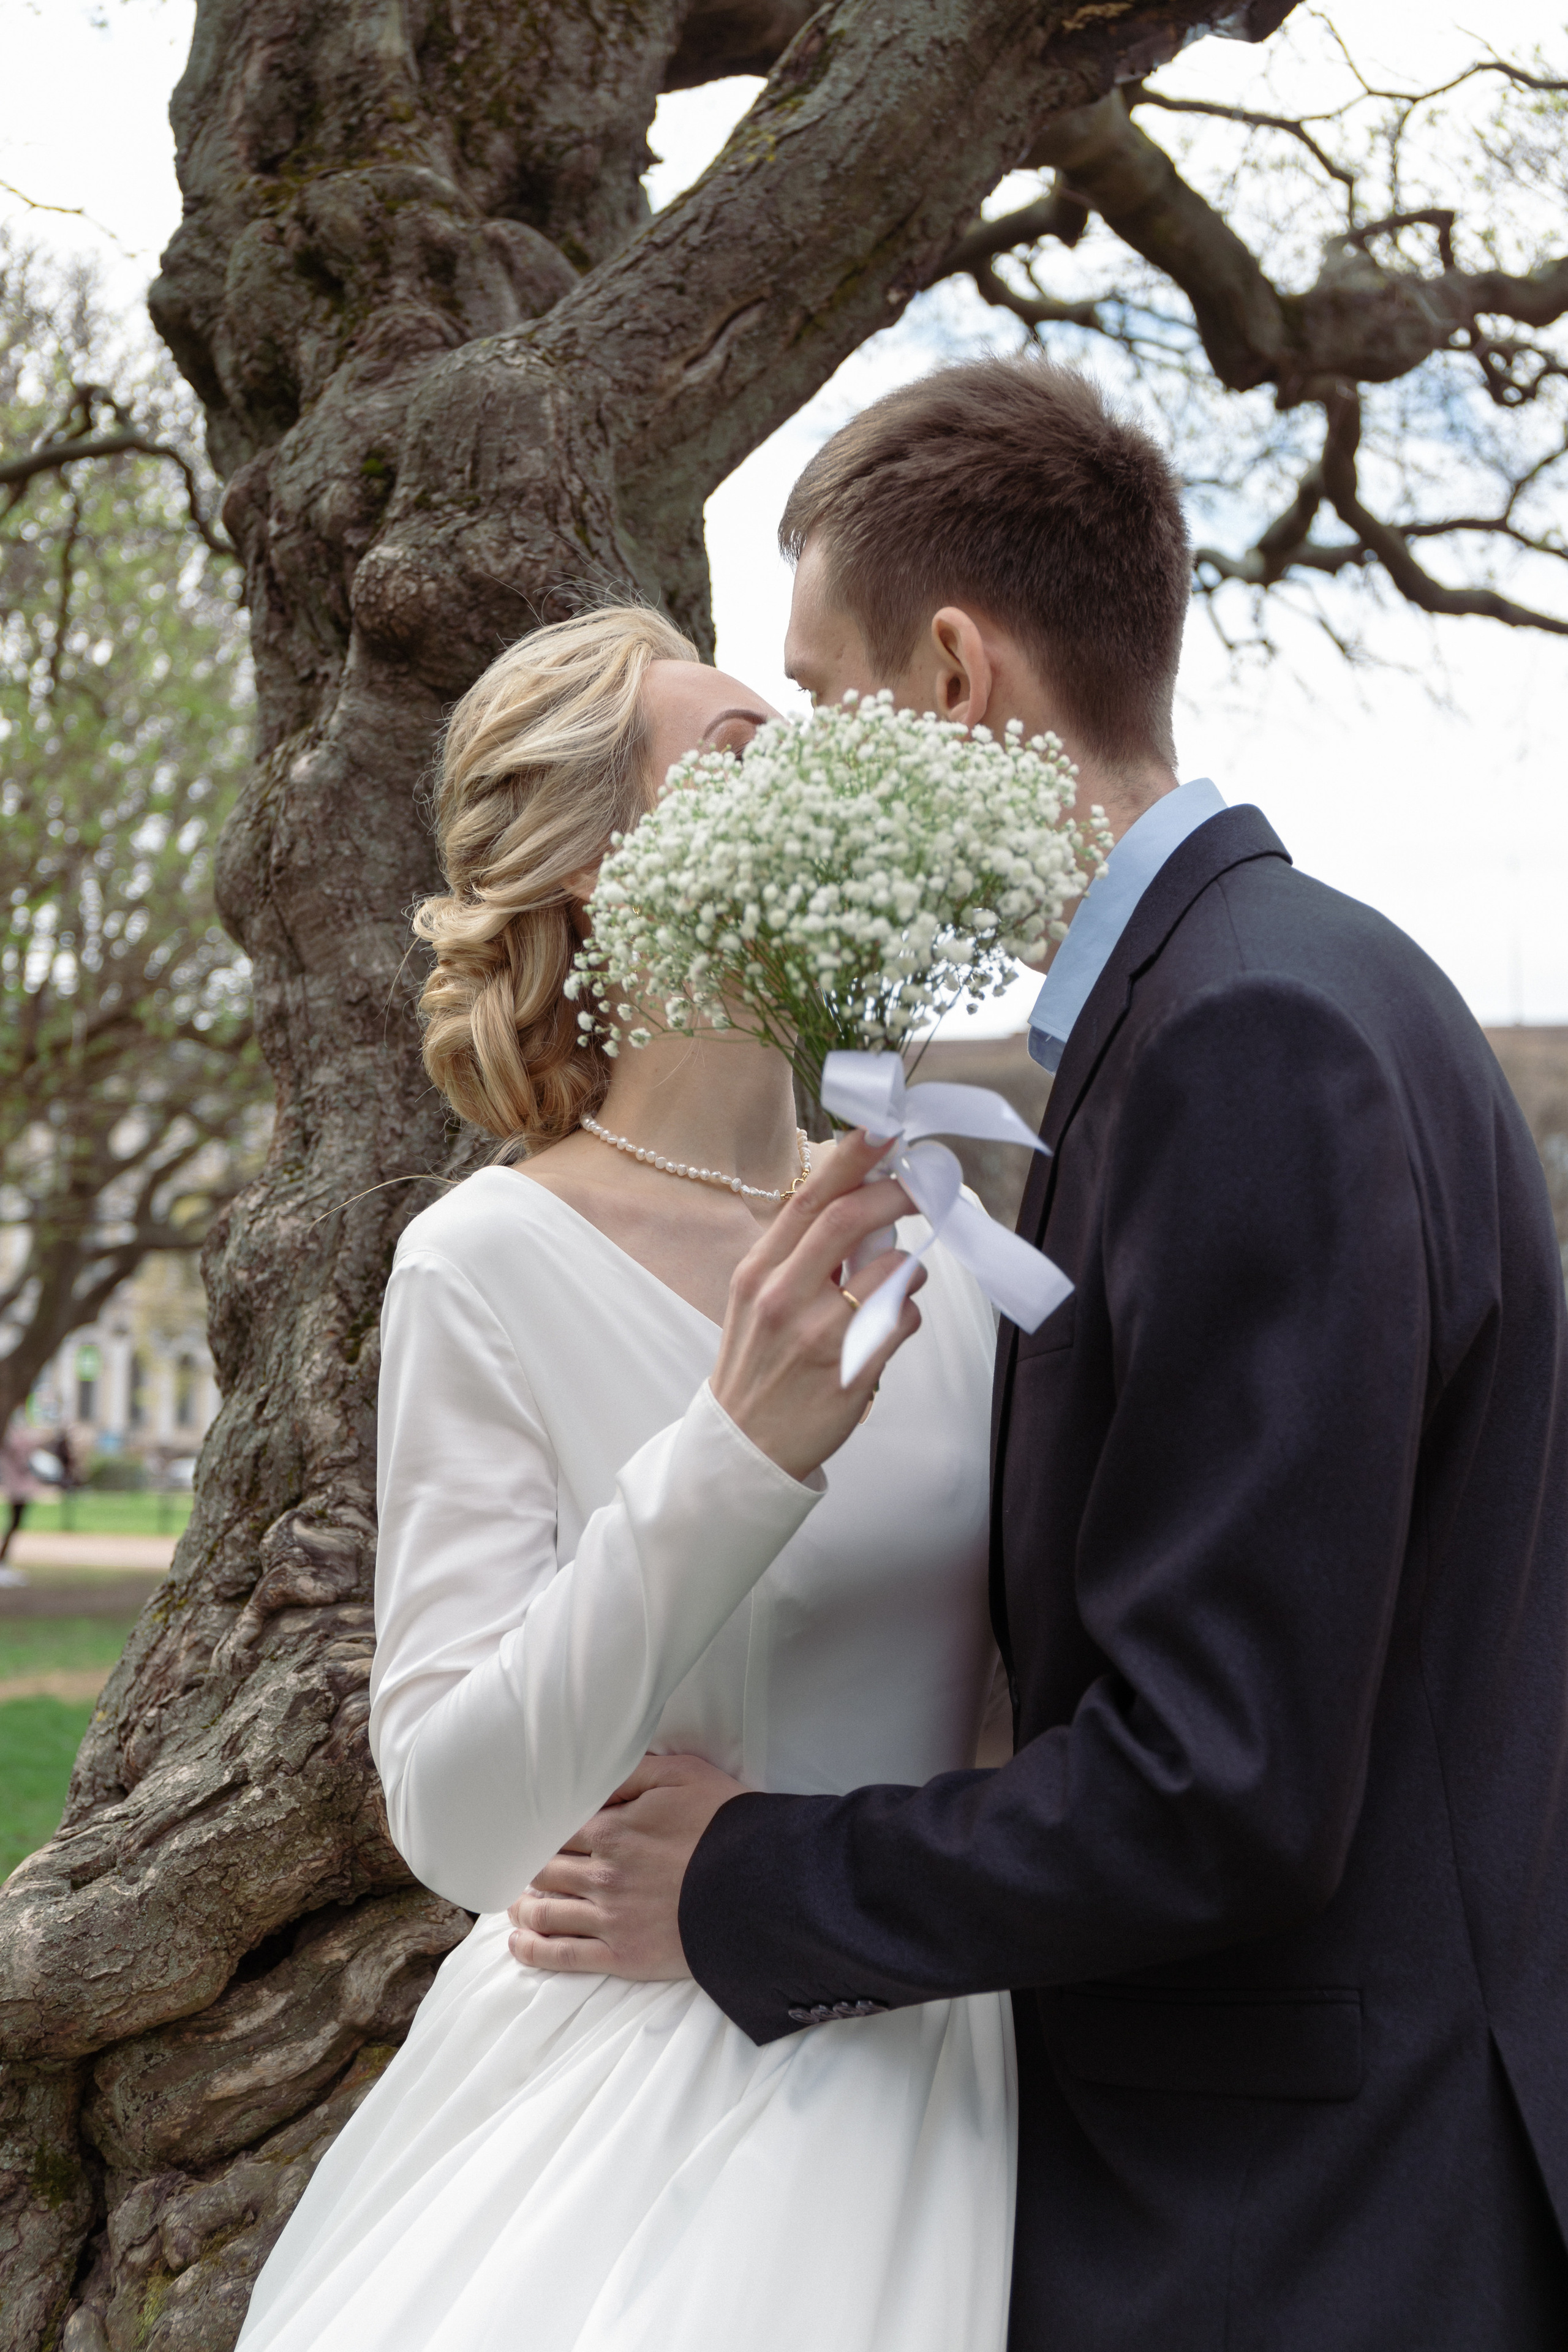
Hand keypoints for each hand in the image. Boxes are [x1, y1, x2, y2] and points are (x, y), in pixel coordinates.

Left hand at [507, 1753, 742, 1979]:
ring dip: (524, 1910)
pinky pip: (565, 1956)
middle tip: (519, 1870)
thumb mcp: (681, 1776)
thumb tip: (594, 1771)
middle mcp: (602, 1875)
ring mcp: (611, 1918)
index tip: (528, 1834)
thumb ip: (631, 1771)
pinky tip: (520, 1945)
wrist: (760, 1885)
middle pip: (545, 1872)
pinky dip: (534, 1951)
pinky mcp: (624, 1955)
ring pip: (547, 1914)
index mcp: (612, 1830)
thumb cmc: (725, 1824)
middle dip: (528, 1870)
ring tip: (517, 1907)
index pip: (555, 1831)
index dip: (539, 1832)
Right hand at [711, 1129, 922, 1480]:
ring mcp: (816, 1334)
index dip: (852, 1158)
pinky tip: (888, 1328)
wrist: (745, 1448)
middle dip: (896, 1193)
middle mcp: (781, 1296)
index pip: (808, 1198)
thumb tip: (860, 1201)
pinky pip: (903, 1320)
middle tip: (924, 1188)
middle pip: (849, 1218)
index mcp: (757, 1271)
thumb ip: (800, 1254)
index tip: (885, 1130)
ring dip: (907, 1266)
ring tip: (894, 1282)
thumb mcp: (757, 1300)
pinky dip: (907, 1313)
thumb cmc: (759, 1366)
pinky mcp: (851, 1371)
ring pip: (889, 1270)